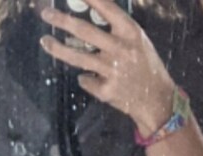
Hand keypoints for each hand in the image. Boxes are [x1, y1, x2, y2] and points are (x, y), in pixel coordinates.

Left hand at [39, 0, 175, 135]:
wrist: (157, 99)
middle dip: (62, 21)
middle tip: (46, 14)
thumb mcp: (137, 39)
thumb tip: (87, 14)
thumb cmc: (145, 64)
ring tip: (45, 41)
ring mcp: (112, 71)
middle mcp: (121, 49)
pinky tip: (91, 77)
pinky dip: (85, 78)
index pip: (106, 8)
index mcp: (130, 32)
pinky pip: (86, 80)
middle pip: (85, 31)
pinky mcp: (107, 90)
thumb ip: (116, 28)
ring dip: (58, 48)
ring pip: (78, 57)